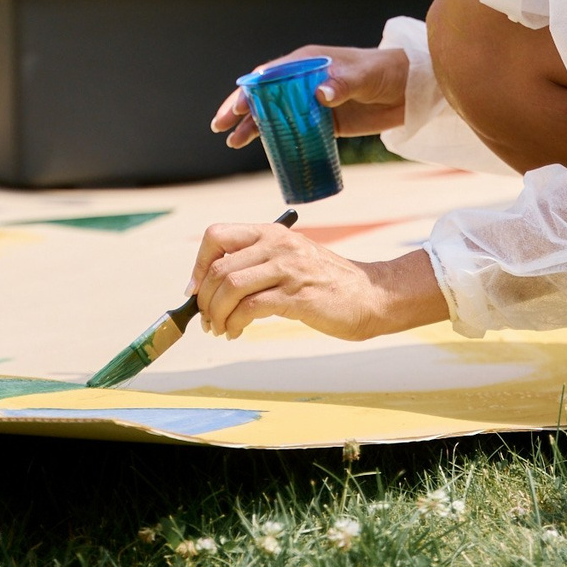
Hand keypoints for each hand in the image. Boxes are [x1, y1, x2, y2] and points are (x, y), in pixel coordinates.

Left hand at [189, 226, 446, 339]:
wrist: (372, 296)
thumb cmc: (328, 284)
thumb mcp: (290, 260)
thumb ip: (258, 264)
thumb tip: (213, 287)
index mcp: (272, 233)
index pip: (216, 236)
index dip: (198, 265)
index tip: (194, 291)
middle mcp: (277, 244)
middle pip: (218, 267)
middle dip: (204, 299)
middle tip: (207, 320)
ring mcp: (288, 269)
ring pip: (230, 287)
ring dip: (216, 314)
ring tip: (220, 330)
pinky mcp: (297, 296)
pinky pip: (250, 308)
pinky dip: (234, 324)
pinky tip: (236, 333)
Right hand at [211, 44, 408, 148]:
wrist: (410, 92)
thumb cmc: (385, 72)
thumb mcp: (363, 75)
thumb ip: (343, 82)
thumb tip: (320, 94)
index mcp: (307, 62)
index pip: (269, 76)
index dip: (248, 90)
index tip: (235, 107)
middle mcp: (303, 81)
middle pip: (264, 95)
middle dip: (240, 110)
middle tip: (221, 127)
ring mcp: (311, 102)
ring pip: (274, 114)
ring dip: (253, 126)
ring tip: (233, 141)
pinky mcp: (323, 121)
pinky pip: (294, 130)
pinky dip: (277, 139)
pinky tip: (263, 150)